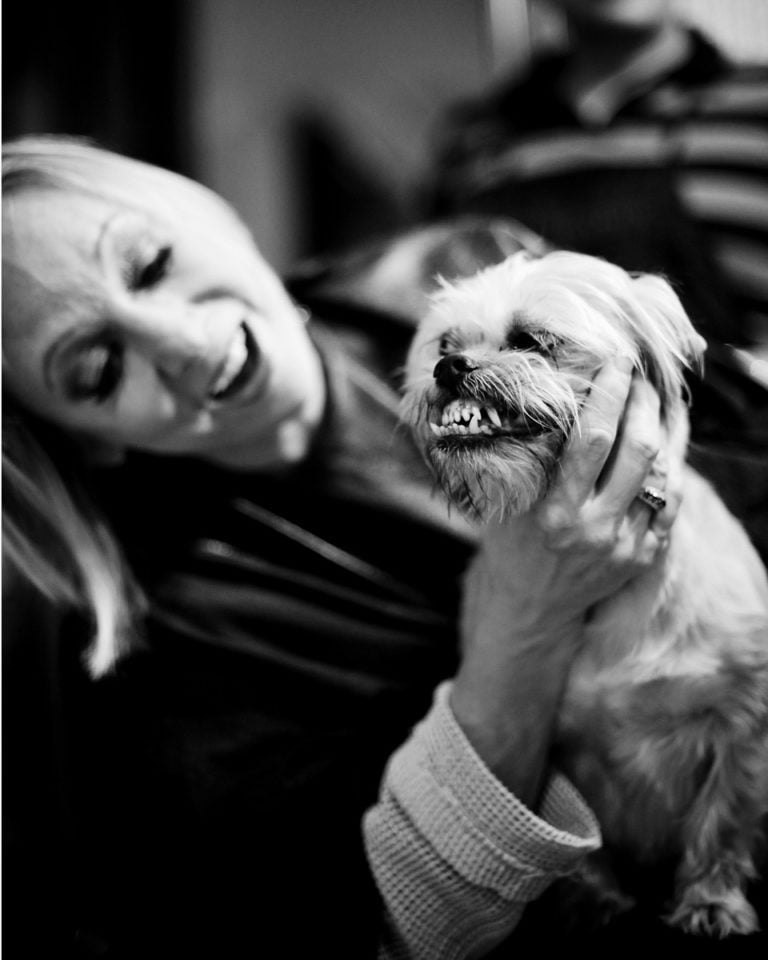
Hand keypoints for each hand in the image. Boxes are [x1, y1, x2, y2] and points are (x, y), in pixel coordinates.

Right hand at [474, 357, 679, 632]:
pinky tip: (666, 440)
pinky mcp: (644, 555)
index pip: (593, 439)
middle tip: (638, 376)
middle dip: (642, 402)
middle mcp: (595, 530)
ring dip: (664, 428)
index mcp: (556, 514)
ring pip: (663, 473)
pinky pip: (670, 501)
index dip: (609, 394)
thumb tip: (557, 394)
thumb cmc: (512, 542)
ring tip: (654, 400)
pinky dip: (671, 466)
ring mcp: (625, 546)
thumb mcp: (509, 499)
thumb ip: (533, 457)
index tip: (616, 361)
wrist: (532, 604)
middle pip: (638, 449)